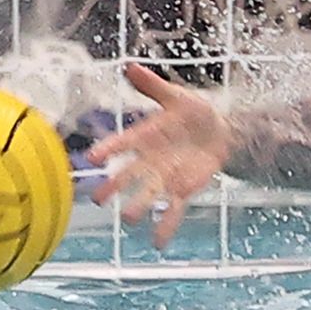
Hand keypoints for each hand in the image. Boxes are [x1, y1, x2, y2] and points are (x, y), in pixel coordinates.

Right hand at [88, 66, 236, 246]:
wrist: (218, 133)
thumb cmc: (193, 113)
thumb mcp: (176, 97)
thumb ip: (153, 86)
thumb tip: (130, 66)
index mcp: (145, 136)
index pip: (123, 144)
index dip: (108, 150)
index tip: (92, 158)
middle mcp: (149, 160)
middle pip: (128, 175)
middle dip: (114, 186)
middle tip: (98, 198)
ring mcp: (164, 177)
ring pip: (147, 194)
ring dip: (139, 206)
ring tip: (130, 218)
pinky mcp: (181, 190)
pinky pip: (171, 210)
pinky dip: (165, 226)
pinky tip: (157, 243)